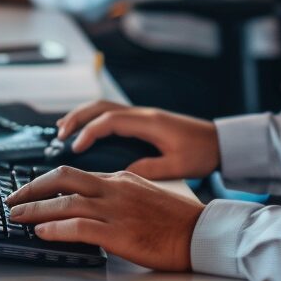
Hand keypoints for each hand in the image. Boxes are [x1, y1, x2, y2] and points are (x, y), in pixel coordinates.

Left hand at [6, 166, 203, 270]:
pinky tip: (42, 233)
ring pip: (66, 201)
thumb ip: (118, 197)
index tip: (30, 191)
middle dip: (32, 188)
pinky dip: (56, 228)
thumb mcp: (145, 196)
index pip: (76, 174)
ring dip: (35, 209)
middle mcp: (116, 188)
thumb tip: (90, 208)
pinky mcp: (119, 233)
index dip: (47, 182)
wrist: (200, 233)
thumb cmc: (176, 221)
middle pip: (64, 177)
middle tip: (13, 199)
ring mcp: (116, 209)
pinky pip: (79, 226)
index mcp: (122, 178)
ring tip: (16, 217)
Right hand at [56, 100, 218, 180]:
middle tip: (59, 134)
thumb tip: (121, 173)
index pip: (111, 120)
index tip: (75, 146)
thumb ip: (148, 168)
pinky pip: (114, 115)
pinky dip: (95, 120)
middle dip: (78, 117)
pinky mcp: (145, 122)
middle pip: (103, 107)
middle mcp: (144, 114)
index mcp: (151, 123)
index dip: (90, 131)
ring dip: (84, 116)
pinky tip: (87, 133)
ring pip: (106, 108)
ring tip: (64, 131)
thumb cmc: (203, 153)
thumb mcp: (177, 166)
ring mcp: (144, 116)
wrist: (221, 142)